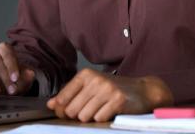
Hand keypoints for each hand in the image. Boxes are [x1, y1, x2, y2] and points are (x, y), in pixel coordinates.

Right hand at [0, 42, 35, 95]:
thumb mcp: (24, 76)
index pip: (8, 54)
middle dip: (5, 77)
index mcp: (5, 49)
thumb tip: (30, 73)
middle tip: (11, 89)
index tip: (15, 77)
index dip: (12, 66)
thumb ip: (27, 75)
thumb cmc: (16, 78)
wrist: (8, 85)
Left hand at [47, 68, 172, 121]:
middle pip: (72, 110)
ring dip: (92, 117)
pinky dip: (103, 119)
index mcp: (85, 75)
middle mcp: (95, 80)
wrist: (143, 90)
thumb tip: (51, 104)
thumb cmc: (114, 90)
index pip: (62, 98)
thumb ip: (71, 94)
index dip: (62, 109)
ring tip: (101, 109)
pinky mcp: (117, 101)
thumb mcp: (91, 87)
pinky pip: (99, 119)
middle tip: (91, 110)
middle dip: (78, 115)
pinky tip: (110, 112)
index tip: (68, 111)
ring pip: (84, 116)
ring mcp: (107, 90)